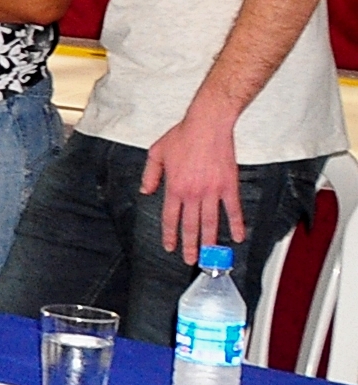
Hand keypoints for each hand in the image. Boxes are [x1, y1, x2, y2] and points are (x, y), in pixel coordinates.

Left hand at [144, 98, 249, 258]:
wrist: (207, 125)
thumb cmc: (182, 136)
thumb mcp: (156, 154)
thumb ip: (150, 175)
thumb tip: (146, 190)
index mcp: (174, 187)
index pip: (170, 218)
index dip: (169, 235)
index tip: (170, 246)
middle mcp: (192, 193)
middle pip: (190, 226)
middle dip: (190, 246)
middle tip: (190, 259)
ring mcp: (212, 191)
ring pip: (211, 222)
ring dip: (210, 242)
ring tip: (210, 256)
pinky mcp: (229, 186)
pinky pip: (234, 209)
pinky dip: (237, 224)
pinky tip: (238, 237)